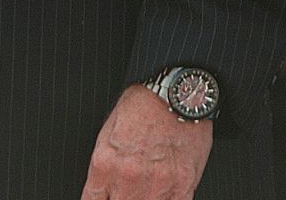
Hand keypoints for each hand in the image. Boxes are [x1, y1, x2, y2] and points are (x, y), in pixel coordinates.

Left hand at [81, 84, 211, 199]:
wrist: (175, 97)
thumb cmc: (141, 107)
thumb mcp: (108, 132)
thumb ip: (105, 165)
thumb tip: (102, 188)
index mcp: (105, 163)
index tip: (104, 198)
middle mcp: (128, 178)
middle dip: (118, 199)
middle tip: (124, 191)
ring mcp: (157, 185)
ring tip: (142, 192)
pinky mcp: (183, 187)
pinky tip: (160, 195)